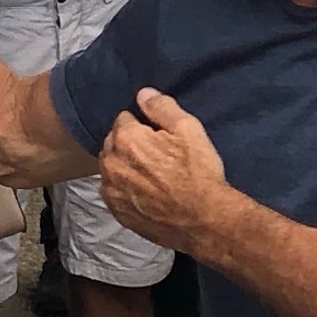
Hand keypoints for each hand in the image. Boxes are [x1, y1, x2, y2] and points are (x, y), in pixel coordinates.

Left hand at [96, 89, 236, 251]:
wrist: (204, 221)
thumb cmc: (199, 175)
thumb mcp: (189, 130)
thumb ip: (162, 107)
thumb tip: (143, 94)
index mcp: (126, 139)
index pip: (123, 119)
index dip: (143, 125)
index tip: (159, 137)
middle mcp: (112, 164)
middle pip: (114, 143)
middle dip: (130, 144)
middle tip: (158, 156)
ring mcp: (112, 191)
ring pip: (112, 167)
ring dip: (126, 166)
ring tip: (154, 176)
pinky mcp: (117, 212)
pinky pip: (114, 191)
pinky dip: (126, 189)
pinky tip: (148, 192)